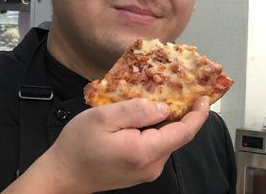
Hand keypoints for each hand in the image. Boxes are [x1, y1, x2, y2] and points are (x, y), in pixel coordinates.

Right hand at [4, 96, 209, 193]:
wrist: (61, 176)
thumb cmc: (77, 146)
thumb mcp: (102, 118)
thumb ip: (136, 110)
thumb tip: (164, 108)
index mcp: (145, 151)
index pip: (184, 132)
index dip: (199, 114)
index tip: (205, 97)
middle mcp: (152, 165)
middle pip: (178, 135)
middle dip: (185, 113)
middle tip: (185, 90)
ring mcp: (147, 170)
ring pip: (167, 140)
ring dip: (169, 120)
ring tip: (164, 98)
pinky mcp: (141, 170)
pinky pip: (157, 146)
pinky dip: (158, 130)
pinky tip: (150, 116)